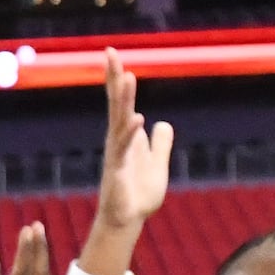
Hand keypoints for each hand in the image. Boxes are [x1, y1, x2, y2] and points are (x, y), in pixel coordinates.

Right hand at [99, 54, 174, 232]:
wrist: (129, 221)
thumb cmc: (139, 194)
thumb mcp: (157, 163)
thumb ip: (160, 143)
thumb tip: (162, 123)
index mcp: (126, 136)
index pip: (121, 102)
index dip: (117, 78)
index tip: (112, 53)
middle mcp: (117, 141)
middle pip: (116, 105)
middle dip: (114, 79)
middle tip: (111, 53)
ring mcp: (116, 156)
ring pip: (120, 122)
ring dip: (124, 100)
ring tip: (128, 77)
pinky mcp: (117, 174)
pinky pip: (123, 151)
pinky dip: (130, 135)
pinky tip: (138, 120)